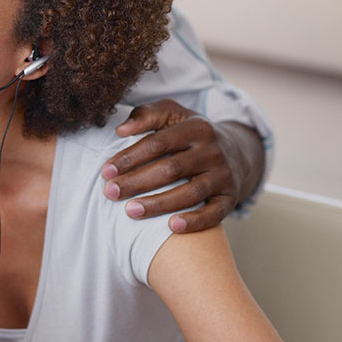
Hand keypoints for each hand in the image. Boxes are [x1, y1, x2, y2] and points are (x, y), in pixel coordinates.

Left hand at [101, 99, 263, 232]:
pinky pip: (214, 213)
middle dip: (137, 182)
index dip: (130, 158)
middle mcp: (213, 151)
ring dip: (159, 204)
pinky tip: (171, 227)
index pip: (157, 143)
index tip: (106, 171)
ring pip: (190, 193)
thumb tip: (121, 130)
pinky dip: (194, 221)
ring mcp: (223, 175)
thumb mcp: (172, 114)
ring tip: (131, 211)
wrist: (235, 150)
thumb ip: (146, 115)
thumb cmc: (189, 132)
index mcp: (196, 127)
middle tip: (110, 193)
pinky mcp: (230, 198)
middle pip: (171, 169)